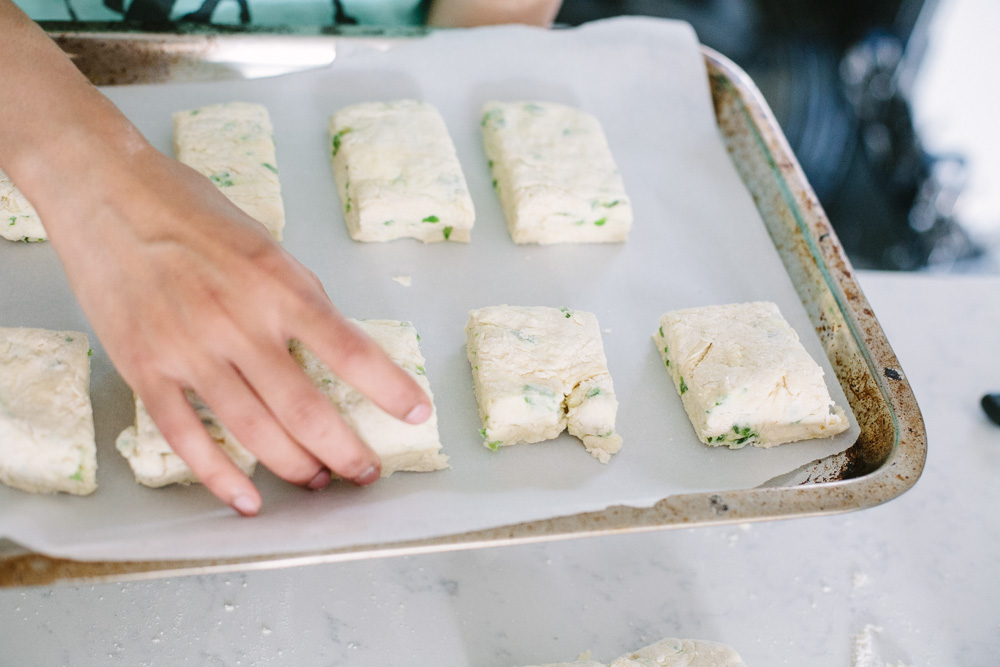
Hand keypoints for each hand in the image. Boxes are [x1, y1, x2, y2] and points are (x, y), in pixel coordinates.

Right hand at [45, 145, 431, 514]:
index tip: (417, 413)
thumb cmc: (189, 208)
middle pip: (305, 409)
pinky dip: (218, 475)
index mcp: (279, 286)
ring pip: (253, 430)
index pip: (351, 351)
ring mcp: (189, 350)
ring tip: (318, 482)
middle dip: (345, 451)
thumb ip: (297, 298)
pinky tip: (246, 499)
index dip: (391, 390)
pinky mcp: (144, 368)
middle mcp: (239, 323)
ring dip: (294, 466)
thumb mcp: (265, 243)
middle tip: (365, 472)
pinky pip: (185, 436)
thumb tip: (331, 348)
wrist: (104, 190)